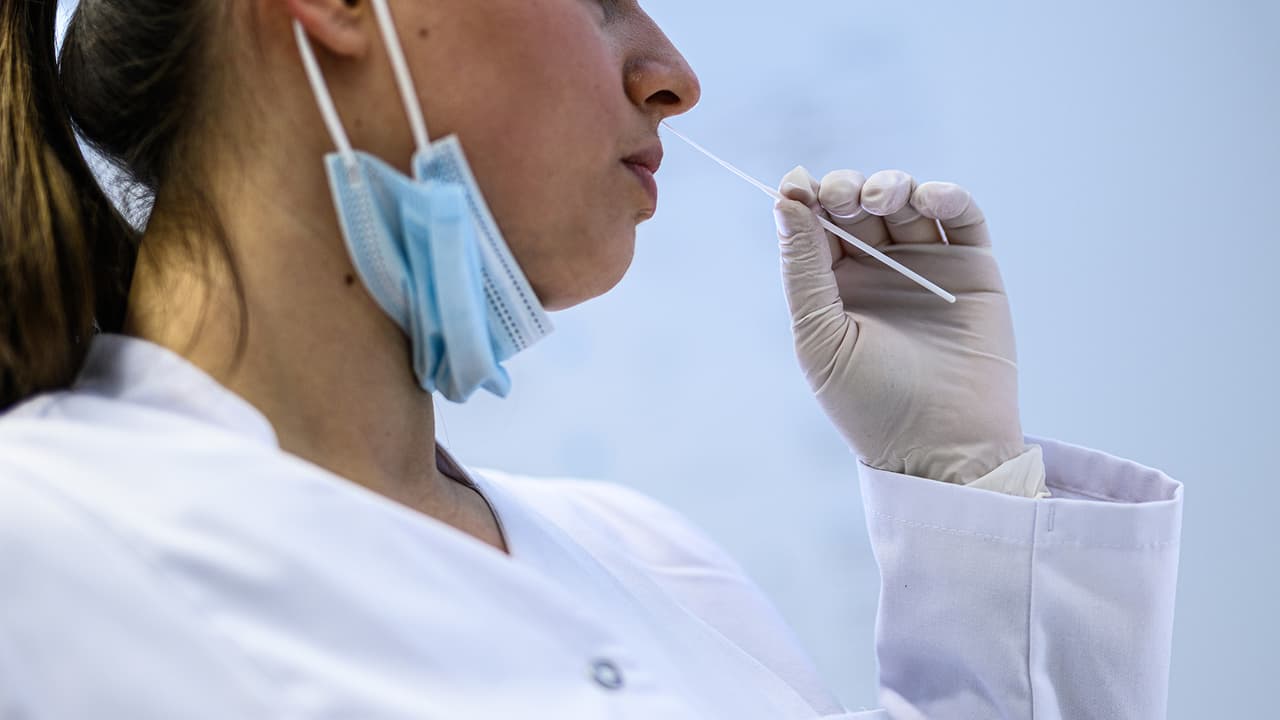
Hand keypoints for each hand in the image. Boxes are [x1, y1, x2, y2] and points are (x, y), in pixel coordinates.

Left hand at [773, 166, 1027, 483]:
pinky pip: (960, 217)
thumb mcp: (820, 337)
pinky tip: (928, 197)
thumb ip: (803, 269)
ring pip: (907, 202)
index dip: (805, 198)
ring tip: (881, 200)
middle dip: (847, 189)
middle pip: (858, 205)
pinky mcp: (973, 268)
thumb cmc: (871, 404)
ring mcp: (927, 266)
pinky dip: (945, 196)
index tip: (795, 185)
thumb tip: (784, 202)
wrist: (943, 447)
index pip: (816, 225)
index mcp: (835, 287)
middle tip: (842, 198)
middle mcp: (879, 270)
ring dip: (891, 186)